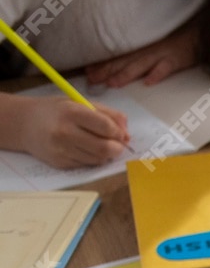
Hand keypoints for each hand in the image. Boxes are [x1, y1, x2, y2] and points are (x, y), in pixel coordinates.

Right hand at [8, 96, 127, 168]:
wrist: (23, 123)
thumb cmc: (56, 111)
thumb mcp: (79, 103)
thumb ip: (107, 113)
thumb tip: (127, 132)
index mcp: (71, 112)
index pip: (106, 127)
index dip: (119, 132)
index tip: (120, 133)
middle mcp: (65, 132)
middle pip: (105, 148)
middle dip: (118, 148)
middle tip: (117, 144)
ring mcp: (61, 149)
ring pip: (98, 159)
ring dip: (106, 154)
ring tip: (100, 144)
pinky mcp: (60, 163)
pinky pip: (87, 165)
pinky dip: (93, 159)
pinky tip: (85, 149)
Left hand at [84, 23, 199, 87]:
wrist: (197, 33)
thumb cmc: (175, 38)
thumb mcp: (152, 42)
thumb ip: (138, 52)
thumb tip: (117, 63)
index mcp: (139, 47)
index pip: (117, 56)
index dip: (102, 64)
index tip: (87, 72)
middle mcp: (146, 50)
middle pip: (123, 62)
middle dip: (106, 71)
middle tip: (92, 81)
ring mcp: (161, 55)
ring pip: (139, 65)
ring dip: (126, 74)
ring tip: (113, 83)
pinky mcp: (175, 60)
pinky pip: (165, 68)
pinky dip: (157, 74)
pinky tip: (149, 82)